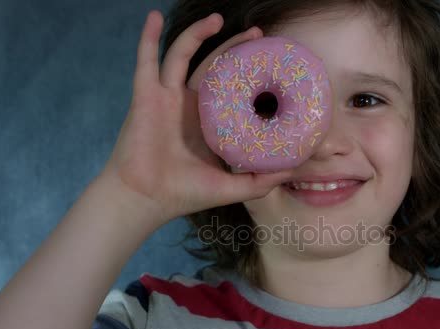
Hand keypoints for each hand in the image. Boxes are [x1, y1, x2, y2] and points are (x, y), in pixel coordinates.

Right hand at [101, 10, 291, 224]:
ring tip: (218, 17)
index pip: (231, 88)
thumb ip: (261, 180)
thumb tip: (294, 169)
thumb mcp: (231, 186)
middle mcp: (188, 104)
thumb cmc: (184, 194)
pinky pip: (146, 61)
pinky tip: (153, 17)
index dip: (248, 73)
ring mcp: (165, 97)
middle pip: (213, 65)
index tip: (270, 61)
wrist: (146, 200)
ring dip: (198, 33)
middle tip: (258, 34)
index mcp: (207, 121)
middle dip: (234, 48)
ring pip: (182, 55)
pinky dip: (148, 38)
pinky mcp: (145, 96)